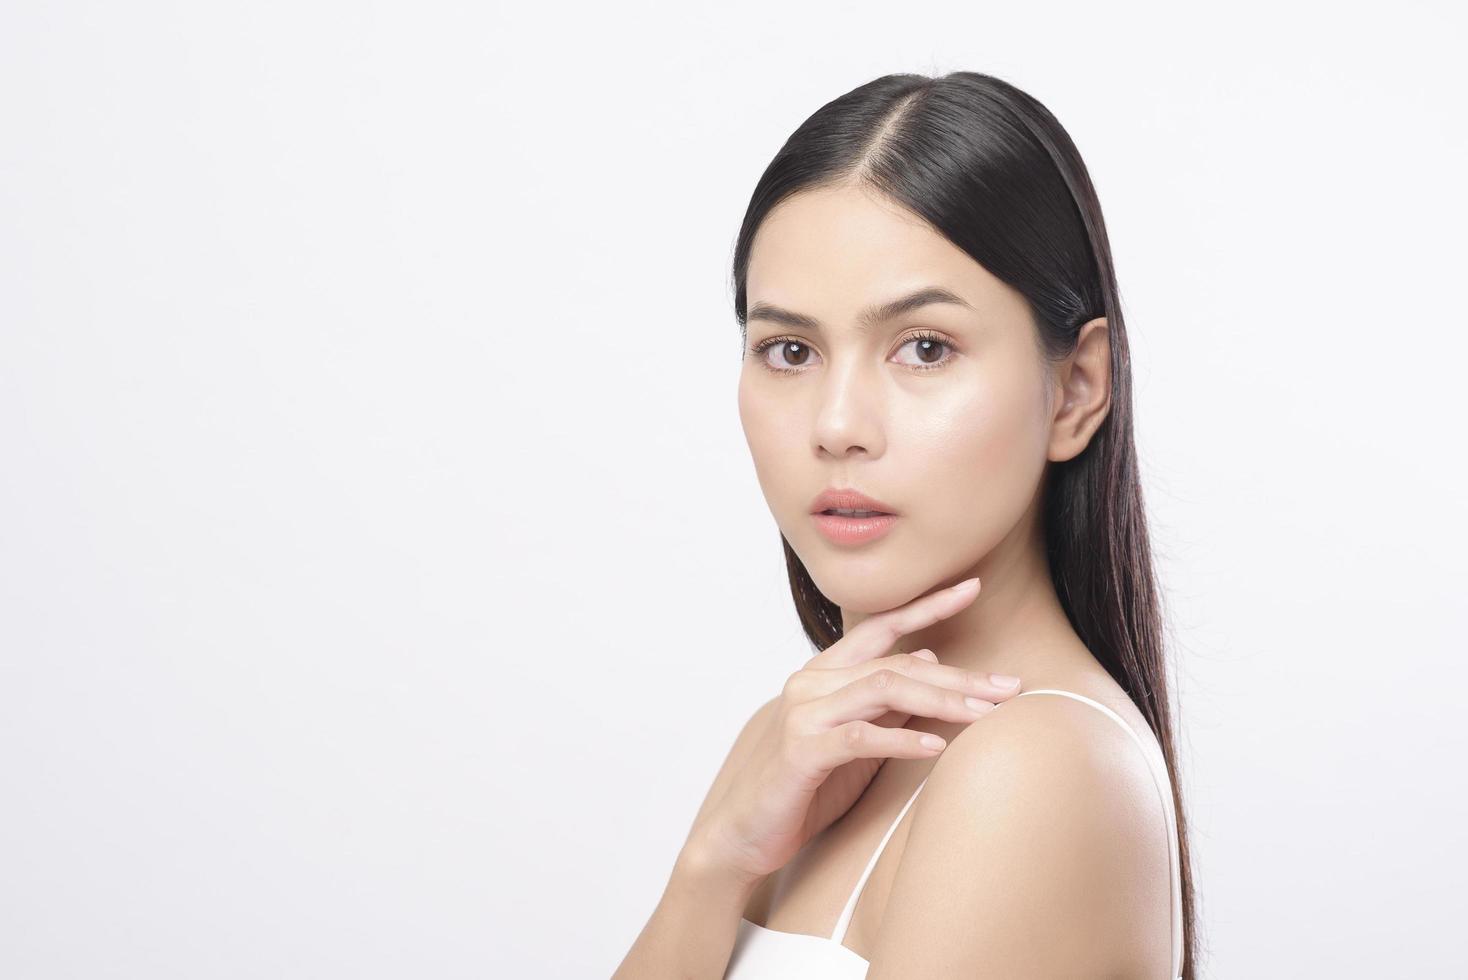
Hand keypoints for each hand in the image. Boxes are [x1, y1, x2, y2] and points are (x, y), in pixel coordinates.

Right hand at [689, 577, 1021, 883]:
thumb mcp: (858, 740)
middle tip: (1008, 686)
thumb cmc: (806, 787)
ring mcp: (803, 713)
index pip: (882, 628)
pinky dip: (902, 738)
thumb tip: (931, 659)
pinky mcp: (800, 750)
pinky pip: (859, 736)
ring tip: (983, 714)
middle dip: (958, 674)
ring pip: (882, 689)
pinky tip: (936, 746)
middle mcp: (811, 682)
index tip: (973, 587)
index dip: (928, 605)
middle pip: (895, 663)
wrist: (746, 833)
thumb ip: (888, 702)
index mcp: (824, 673)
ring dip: (940, 700)